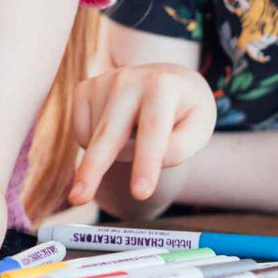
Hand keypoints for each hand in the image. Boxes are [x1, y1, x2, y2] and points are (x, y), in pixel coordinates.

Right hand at [69, 63, 215, 204]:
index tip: (140, 193)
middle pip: (108, 133)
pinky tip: (116, 130)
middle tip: (78, 198)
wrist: (167, 79)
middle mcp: (128, 79)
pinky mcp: (84, 89)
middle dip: (93, 168)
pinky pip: (82, 134)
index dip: (146, 163)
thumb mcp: (199, 129)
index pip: (153, 131)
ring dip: (113, 154)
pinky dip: (95, 145)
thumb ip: (177, 149)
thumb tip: (144, 161)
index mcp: (163, 86)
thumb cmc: (186, 110)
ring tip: (136, 135)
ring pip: (96, 140)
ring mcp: (102, 82)